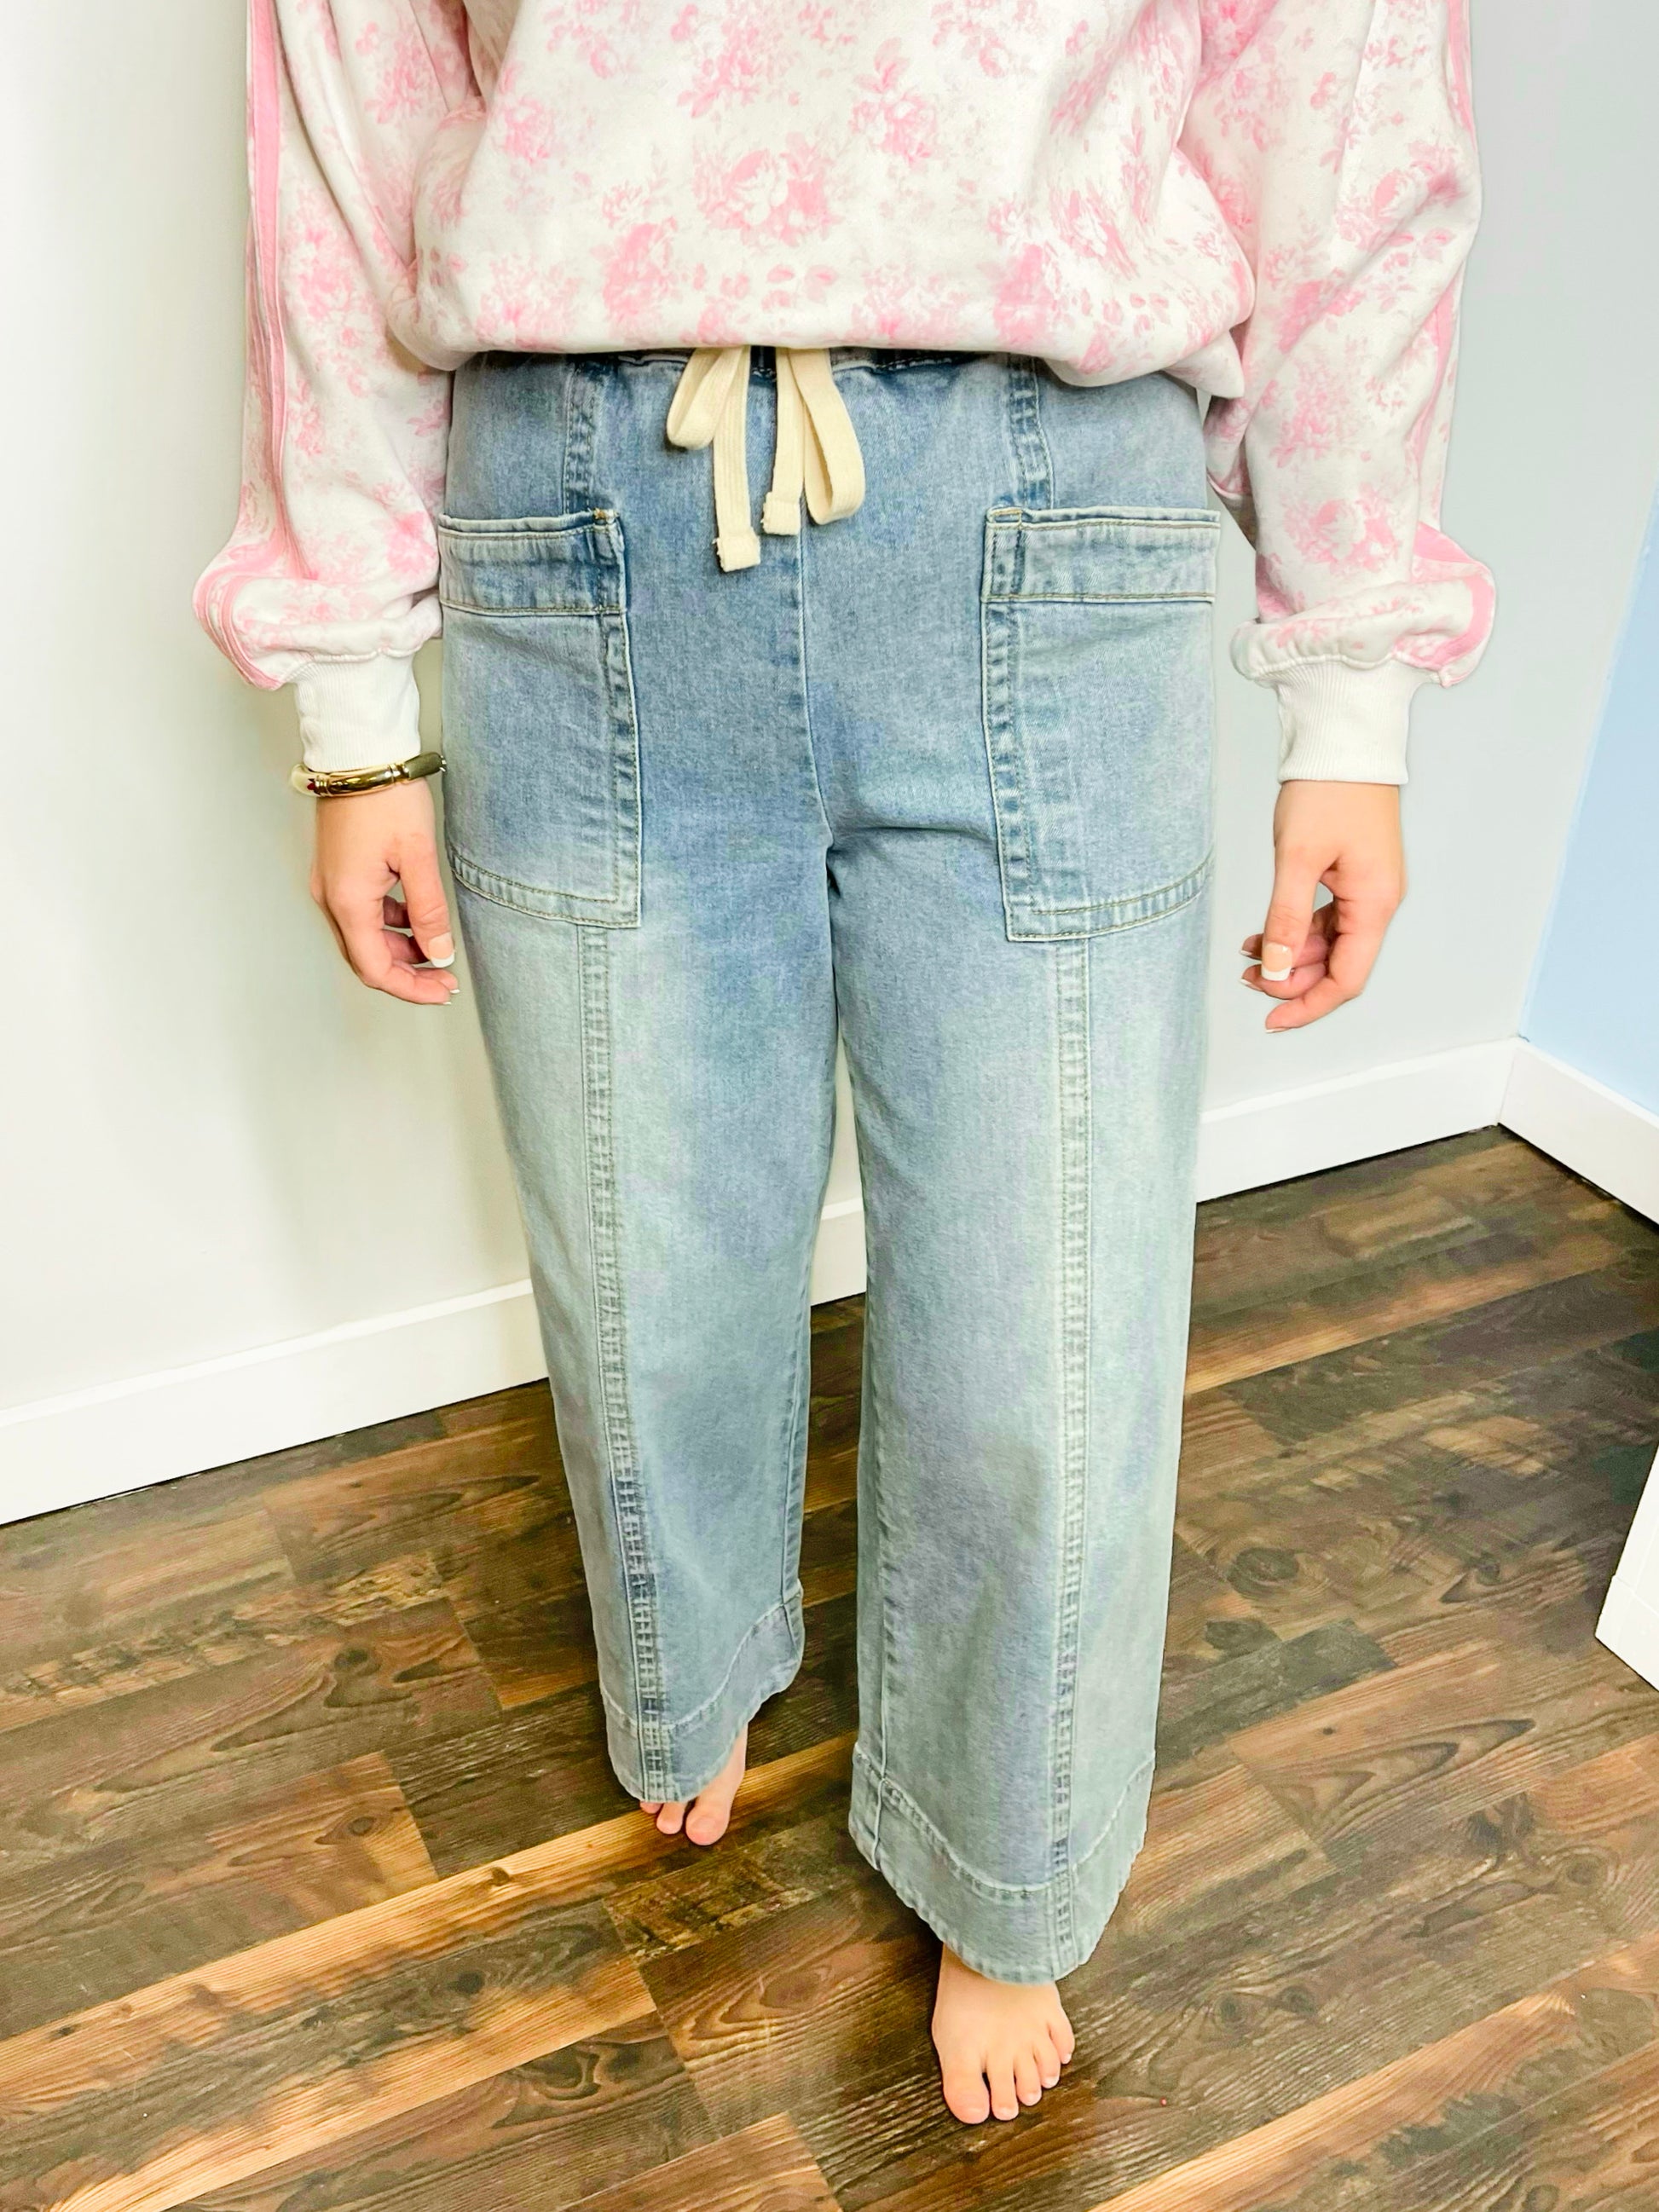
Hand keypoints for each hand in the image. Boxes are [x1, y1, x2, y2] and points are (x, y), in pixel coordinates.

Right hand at [309, 778, 459, 1004]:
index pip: (375, 969)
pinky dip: (390, 924)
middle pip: (367, 958)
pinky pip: (363, 912)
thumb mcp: (418, 856)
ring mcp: (331, 884)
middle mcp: (331, 898)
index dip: (411, 988)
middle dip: (408, 974)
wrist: (359, 753)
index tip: (442, 990)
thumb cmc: (386, 796)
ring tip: (437, 948)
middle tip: (445, 979)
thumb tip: (439, 952)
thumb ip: (429, 909)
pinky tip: (417, 918)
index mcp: (348, 900)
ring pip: (365, 937)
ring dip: (400, 950)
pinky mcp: (338, 871)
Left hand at [1240, 781, 1403, 1030]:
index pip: (1346, 978)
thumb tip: (1273, 969)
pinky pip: (1323, 919)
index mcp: (1374, 904)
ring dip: (1288, 955)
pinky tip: (1260, 934)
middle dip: (1291, 979)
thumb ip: (1285, 918)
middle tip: (1246, 979)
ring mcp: (1365, 889)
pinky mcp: (1350, 876)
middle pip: (1336, 965)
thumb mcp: (1297, 857)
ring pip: (1326, 944)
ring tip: (1247, 956)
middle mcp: (1376, 902)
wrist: (1343, 740)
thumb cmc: (1327, 790)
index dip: (1308, 1005)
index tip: (1271, 1020)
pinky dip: (1292, 930)